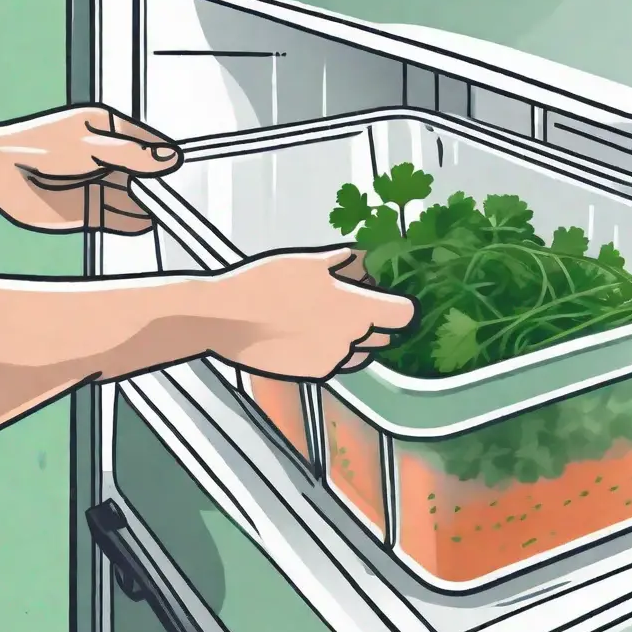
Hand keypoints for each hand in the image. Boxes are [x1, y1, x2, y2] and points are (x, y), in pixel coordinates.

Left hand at [0, 105, 182, 233]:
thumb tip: (171, 157)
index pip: (149, 143)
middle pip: (146, 173)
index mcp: (110, 129)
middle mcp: (109, 158)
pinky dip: (134, 222)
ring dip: (150, 205)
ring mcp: (102, 185)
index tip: (183, 164)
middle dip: (160, 184)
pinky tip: (146, 222)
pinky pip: (121, 219)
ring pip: (136, 198)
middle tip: (178, 195)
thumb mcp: (93, 145)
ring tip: (168, 212)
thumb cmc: (39, 146)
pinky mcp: (92, 212)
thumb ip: (133, 154)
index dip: (165, 155)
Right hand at [209, 247, 416, 379]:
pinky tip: (311, 332)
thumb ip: (346, 262)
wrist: (227, 320)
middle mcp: (352, 341)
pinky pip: (337, 362)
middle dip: (377, 320)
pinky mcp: (314, 373)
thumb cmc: (267, 283)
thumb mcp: (309, 262)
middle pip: (384, 335)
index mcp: (356, 310)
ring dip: (356, 337)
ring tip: (330, 317)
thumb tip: (368, 258)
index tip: (391, 295)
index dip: (402, 304)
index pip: (404, 315)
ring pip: (361, 352)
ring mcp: (334, 361)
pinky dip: (333, 349)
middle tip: (356, 301)